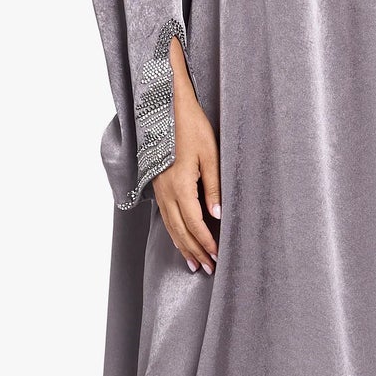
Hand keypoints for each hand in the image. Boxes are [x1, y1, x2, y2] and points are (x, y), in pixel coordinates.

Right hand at [153, 36, 220, 275]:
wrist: (166, 106)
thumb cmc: (191, 126)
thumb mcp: (210, 155)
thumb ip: (213, 187)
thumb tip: (218, 216)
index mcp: (180, 185)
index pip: (195, 223)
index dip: (206, 242)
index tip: (218, 255)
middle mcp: (166, 191)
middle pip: (180, 230)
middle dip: (195, 251)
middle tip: (208, 269)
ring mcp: (159, 188)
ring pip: (169, 225)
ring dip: (182, 246)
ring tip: (194, 263)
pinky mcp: (157, 183)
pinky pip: (164, 215)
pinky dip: (173, 231)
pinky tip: (180, 238)